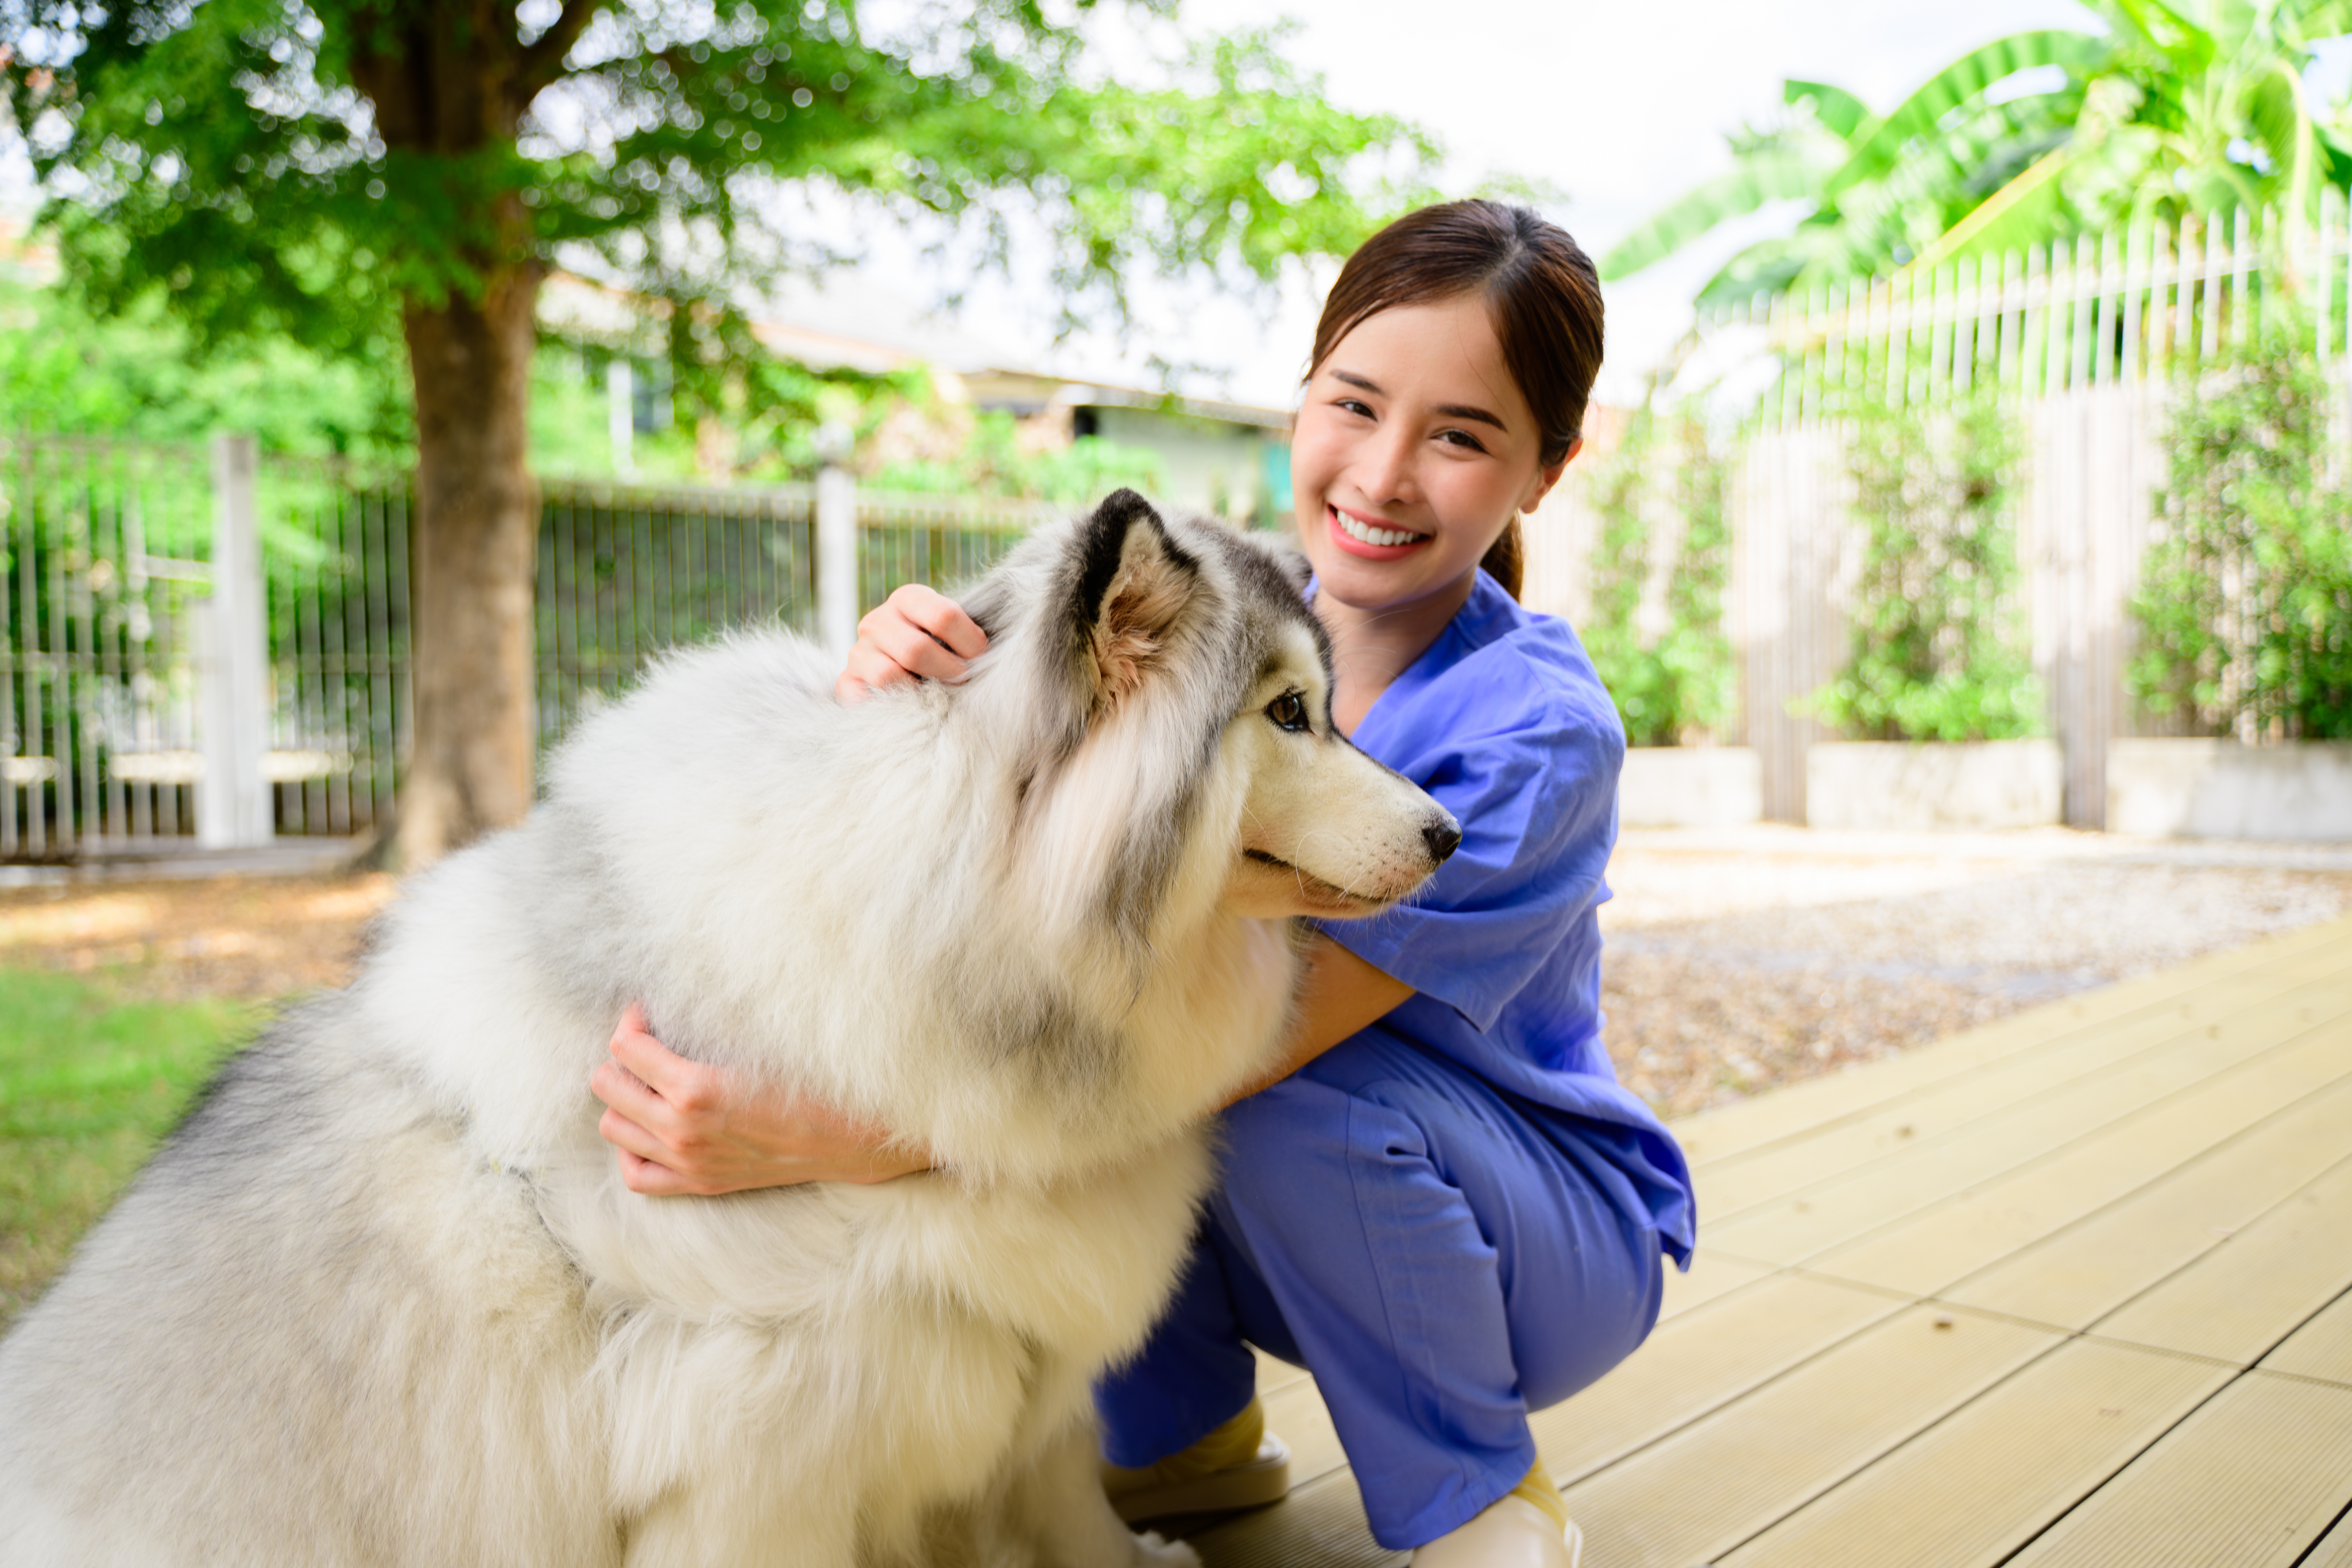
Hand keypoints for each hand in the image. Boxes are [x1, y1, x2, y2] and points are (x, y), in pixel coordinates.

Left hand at [591, 1003, 932, 1193]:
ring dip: (623, 1098)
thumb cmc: (813, 1080)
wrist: (852, 1138)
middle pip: (607, 1085)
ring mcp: (688, 1162)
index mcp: (695, 1089)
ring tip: (648, 1080)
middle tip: (648, 1042)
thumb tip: (665, 1012)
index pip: (625, 1046)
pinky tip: (649, 1126)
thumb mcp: (757, 1043)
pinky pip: (636, 1174)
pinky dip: (631, 1148)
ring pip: (613, 1127)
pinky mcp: (700, 1183)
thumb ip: (706, 1028)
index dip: (633, 1020)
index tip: (649, 1011)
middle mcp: (682, 1131)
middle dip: (621, 1057)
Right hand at [835, 583, 988, 703]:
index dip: (970, 643)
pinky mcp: (845, 682)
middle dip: (947, 671)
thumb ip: (968, 636)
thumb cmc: (941, 652)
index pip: (943, 615)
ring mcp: (858, 652)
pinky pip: (867, 700)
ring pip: (888, 676)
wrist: (901, 673)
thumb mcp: (954, 635)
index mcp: (908, 599)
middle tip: (962, 682)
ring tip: (938, 696)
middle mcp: (877, 621)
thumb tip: (992, 657)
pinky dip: (891, 708)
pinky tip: (910, 708)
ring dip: (920, 692)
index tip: (981, 659)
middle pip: (915, 649)